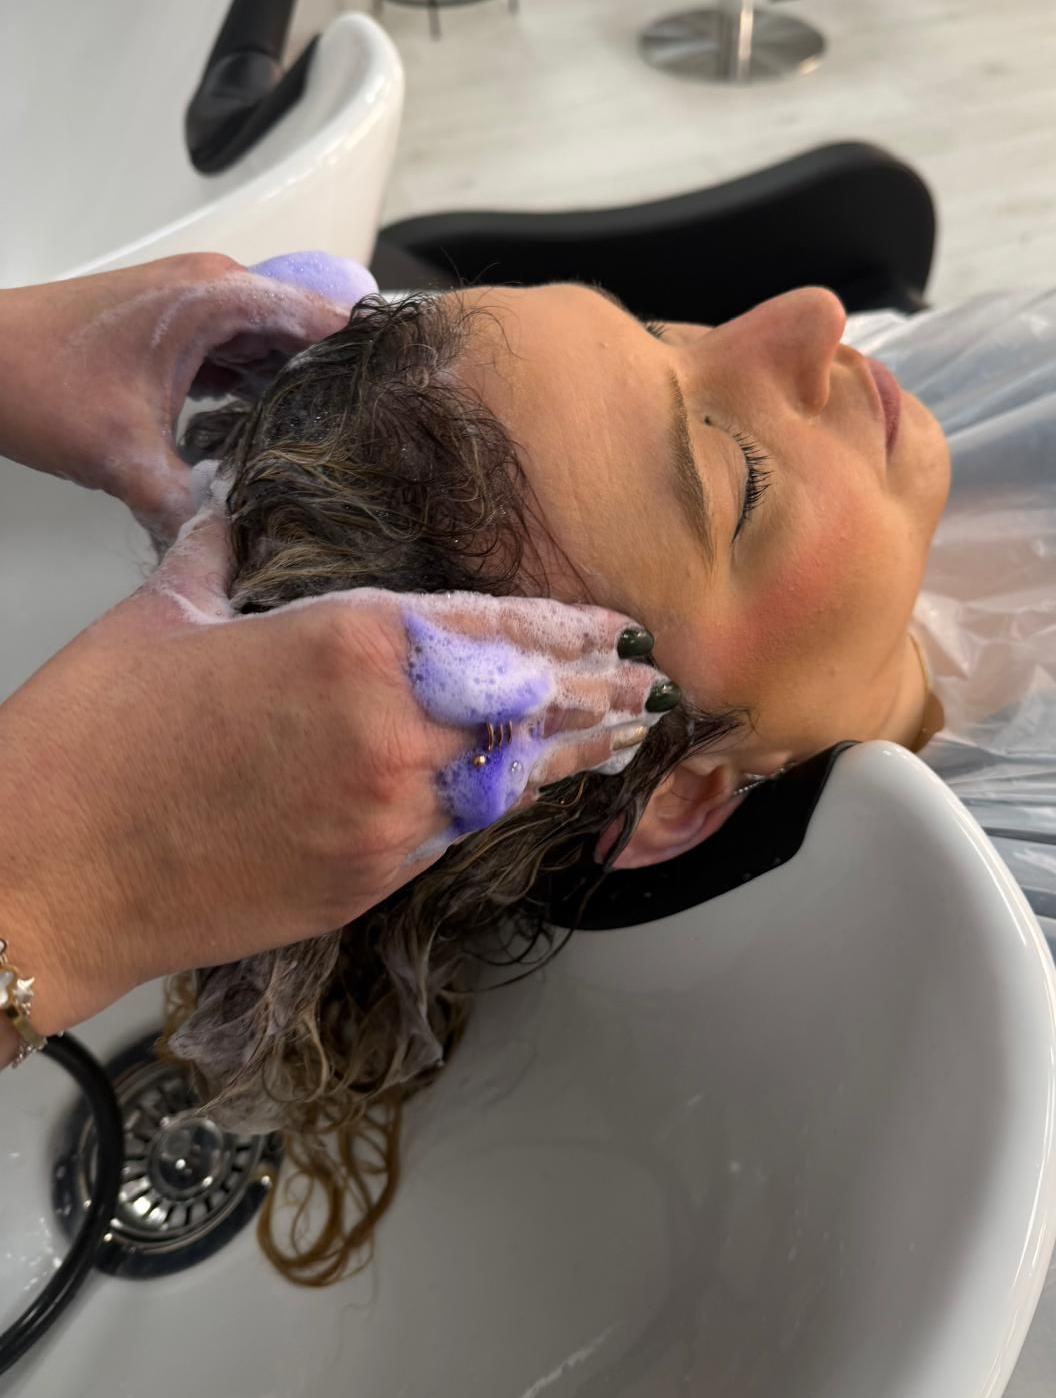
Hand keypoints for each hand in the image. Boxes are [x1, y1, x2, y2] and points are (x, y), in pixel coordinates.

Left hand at [0, 250, 373, 540]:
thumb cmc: (32, 376)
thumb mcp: (123, 458)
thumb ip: (189, 507)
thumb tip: (239, 551)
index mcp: (219, 296)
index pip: (329, 320)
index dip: (370, 365)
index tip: (402, 411)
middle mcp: (217, 290)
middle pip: (311, 335)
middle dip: (341, 388)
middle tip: (374, 448)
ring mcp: (197, 307)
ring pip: (277, 349)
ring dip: (301, 393)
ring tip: (335, 450)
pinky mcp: (179, 331)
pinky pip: (243, 357)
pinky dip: (260, 393)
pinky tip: (272, 440)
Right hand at [0, 501, 673, 1040]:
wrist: (45, 872)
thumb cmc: (92, 736)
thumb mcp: (165, 613)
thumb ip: (220, 554)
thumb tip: (227, 516)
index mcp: (351, 642)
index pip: (494, 627)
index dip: (566, 629)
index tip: (615, 630)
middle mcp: (392, 728)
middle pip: (526, 706)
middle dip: (594, 695)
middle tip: (651, 688)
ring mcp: (387, 815)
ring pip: (509, 777)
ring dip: (572, 756)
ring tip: (626, 740)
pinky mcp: (365, 881)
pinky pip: (456, 833)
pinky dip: (500, 805)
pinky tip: (528, 793)